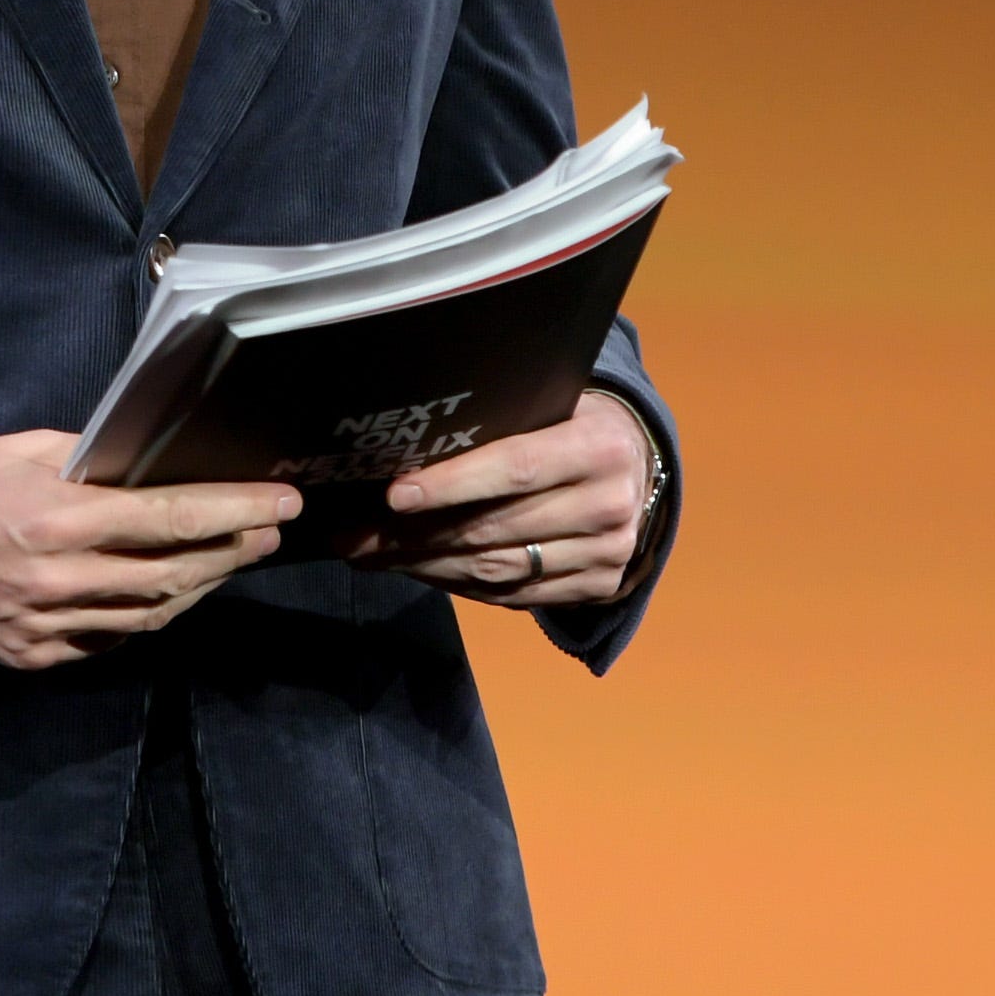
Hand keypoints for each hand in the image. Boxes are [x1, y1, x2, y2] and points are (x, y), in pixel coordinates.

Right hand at [0, 431, 301, 670]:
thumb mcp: (15, 450)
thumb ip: (86, 462)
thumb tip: (147, 464)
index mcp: (53, 518)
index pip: (169, 518)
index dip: (233, 512)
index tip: (280, 503)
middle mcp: (54, 579)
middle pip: (171, 576)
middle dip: (231, 553)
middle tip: (270, 532)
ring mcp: (40, 627)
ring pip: (146, 616)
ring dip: (197, 589)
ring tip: (229, 561)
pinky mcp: (25, 657)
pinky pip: (104, 642)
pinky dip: (143, 618)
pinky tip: (166, 594)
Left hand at [347, 389, 654, 607]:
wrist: (640, 463)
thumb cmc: (575, 420)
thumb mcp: (554, 400)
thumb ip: (502, 417)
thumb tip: (410, 434)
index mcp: (598, 446)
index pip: (517, 468)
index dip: (453, 484)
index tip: (394, 494)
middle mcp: (609, 504)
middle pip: (495, 528)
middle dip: (414, 534)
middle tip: (354, 533)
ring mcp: (607, 553)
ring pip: (497, 569)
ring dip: (424, 564)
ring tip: (371, 553)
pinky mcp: (597, 586)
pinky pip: (512, 595)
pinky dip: (458, 584)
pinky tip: (418, 569)